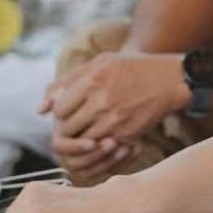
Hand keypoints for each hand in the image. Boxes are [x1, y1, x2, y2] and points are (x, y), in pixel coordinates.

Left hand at [42, 52, 188, 177]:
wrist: (171, 81)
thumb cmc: (132, 68)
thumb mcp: (98, 63)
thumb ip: (65, 82)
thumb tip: (41, 110)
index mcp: (92, 81)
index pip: (61, 110)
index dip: (63, 113)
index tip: (73, 110)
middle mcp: (102, 102)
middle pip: (70, 128)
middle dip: (72, 128)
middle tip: (82, 122)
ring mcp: (116, 121)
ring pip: (86, 141)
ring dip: (87, 138)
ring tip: (96, 127)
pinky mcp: (129, 135)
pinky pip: (105, 148)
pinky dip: (104, 144)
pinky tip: (111, 132)